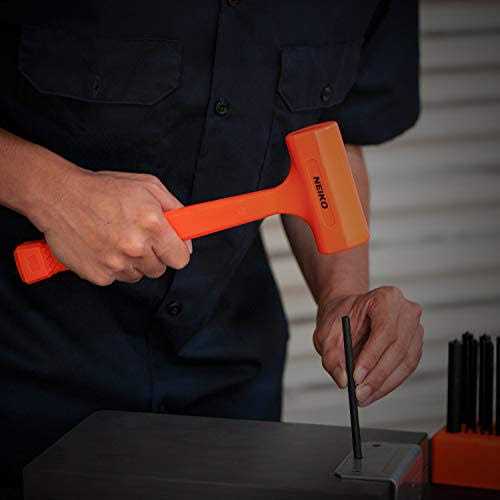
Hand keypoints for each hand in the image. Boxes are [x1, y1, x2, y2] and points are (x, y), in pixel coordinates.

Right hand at [32, 166, 191, 285]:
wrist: (59, 196)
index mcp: (153, 224)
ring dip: (133, 262)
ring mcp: (117, 263)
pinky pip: (116, 278)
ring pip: (138, 275)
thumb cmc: (102, 189)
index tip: (171, 248)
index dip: (176, 252)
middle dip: (153, 256)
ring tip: (117, 240)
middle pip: (159, 269)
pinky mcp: (99, 274)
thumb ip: (174, 210)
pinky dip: (112, 267)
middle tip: (138, 238)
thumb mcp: (147, 186)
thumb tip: (186, 232)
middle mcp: (136, 246)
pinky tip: (103, 247)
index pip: (181, 258)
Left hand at [313, 287, 423, 405]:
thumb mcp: (326, 333)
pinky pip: (407, 367)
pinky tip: (374, 392)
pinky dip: (390, 382)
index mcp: (385, 298)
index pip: (384, 330)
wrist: (348, 313)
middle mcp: (406, 310)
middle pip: (398, 348)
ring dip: (384, 384)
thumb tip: (343, 379)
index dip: (372, 356)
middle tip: (359, 394)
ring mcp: (414, 327)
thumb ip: (331, 356)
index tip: (356, 377)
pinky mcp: (415, 343)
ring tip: (363, 397)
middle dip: (377, 376)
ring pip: (405, 361)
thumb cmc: (339, 318)